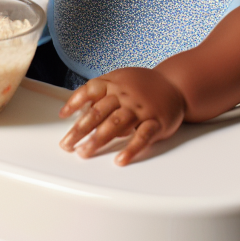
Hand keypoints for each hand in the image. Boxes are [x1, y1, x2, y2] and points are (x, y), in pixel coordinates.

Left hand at [58, 68, 185, 165]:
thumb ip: (100, 94)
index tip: (63, 116)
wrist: (176, 84)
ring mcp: (140, 108)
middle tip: (67, 145)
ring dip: (98, 140)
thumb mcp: (120, 80)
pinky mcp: (156, 122)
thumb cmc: (142, 86)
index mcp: (113, 84)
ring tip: (85, 153)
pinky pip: (142, 137)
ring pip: (116, 124)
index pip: (90, 90)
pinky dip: (130, 149)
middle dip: (80, 130)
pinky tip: (120, 160)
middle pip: (98, 112)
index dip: (75, 102)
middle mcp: (125, 95)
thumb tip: (77, 111)